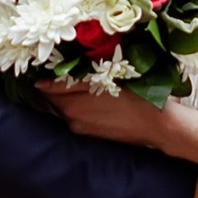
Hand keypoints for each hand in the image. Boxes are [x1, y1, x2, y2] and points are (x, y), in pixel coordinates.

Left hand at [39, 77, 168, 145]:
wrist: (158, 125)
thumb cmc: (135, 97)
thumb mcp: (104, 80)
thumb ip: (71, 80)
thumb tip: (39, 83)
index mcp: (71, 105)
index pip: (47, 88)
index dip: (48, 74)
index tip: (51, 63)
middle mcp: (71, 119)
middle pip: (54, 98)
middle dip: (58, 85)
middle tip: (69, 68)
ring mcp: (80, 128)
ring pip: (65, 106)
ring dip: (69, 95)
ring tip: (84, 81)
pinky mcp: (89, 134)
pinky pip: (76, 115)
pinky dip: (79, 104)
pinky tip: (92, 96)